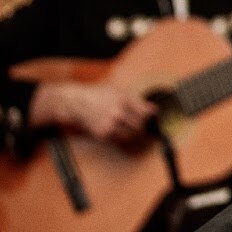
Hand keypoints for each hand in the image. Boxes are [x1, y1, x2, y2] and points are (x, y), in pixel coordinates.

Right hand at [31, 81, 157, 145]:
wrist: (77, 103)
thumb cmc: (98, 95)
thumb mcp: (118, 91)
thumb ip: (137, 101)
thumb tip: (154, 109)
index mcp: (123, 100)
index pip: (145, 113)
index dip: (152, 116)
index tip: (153, 117)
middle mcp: (117, 113)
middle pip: (140, 126)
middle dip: (144, 126)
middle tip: (144, 125)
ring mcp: (110, 124)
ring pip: (131, 135)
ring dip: (135, 134)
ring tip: (134, 129)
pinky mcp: (103, 134)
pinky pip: (119, 140)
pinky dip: (123, 137)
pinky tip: (122, 132)